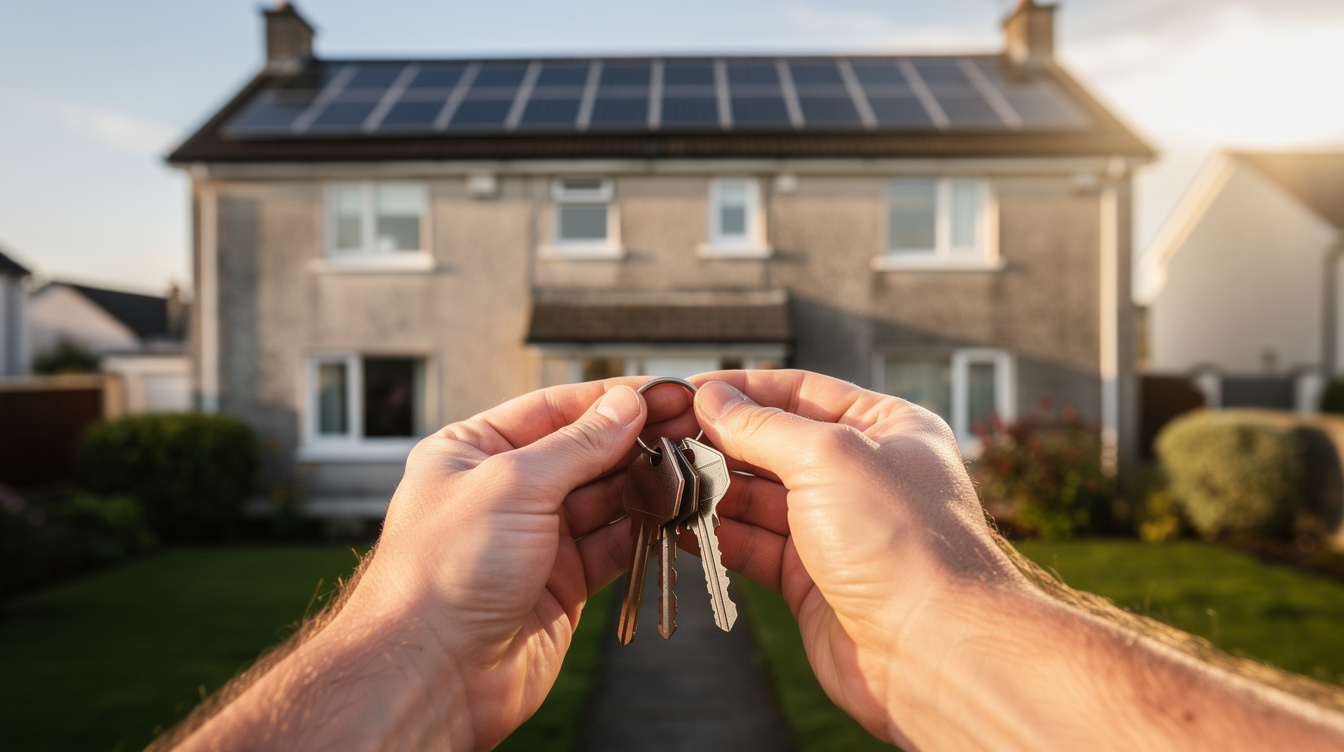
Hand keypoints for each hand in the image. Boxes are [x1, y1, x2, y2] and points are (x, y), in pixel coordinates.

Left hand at [328, 378, 694, 749]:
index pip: (552, 409)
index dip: (610, 399)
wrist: (434, 675)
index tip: (662, 392)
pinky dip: (643, 530)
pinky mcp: (560, 582)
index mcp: (471, 452)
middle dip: (636, 441)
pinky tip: (671, 513)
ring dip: (645, 485)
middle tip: (689, 429)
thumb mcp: (513, 485)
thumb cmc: (443, 573)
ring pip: (603, 499)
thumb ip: (577, 445)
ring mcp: (533, 538)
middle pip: (583, 452)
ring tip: (689, 470)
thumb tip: (623, 405)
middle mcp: (502, 491)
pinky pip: (611, 545)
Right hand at [688, 370, 1026, 747]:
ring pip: (758, 499)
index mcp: (887, 428)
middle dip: (718, 442)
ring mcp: (837, 529)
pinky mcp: (813, 580)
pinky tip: (678, 524)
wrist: (932, 651)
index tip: (686, 392)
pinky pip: (754, 547)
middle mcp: (863, 475)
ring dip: (710, 490)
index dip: (741, 390)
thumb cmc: (901, 542)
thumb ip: (762, 428)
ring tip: (660, 481)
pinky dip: (716, 535)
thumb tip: (712, 400)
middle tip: (660, 440)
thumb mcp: (827, 458)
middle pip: (774, 444)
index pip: (801, 391)